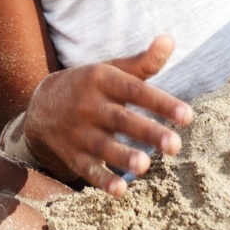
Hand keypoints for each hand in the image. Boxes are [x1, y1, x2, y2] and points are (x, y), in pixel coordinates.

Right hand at [23, 36, 191, 192]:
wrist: (41, 104)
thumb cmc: (89, 86)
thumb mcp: (112, 69)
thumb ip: (143, 62)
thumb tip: (170, 39)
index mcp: (103, 80)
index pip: (136, 91)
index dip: (161, 103)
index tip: (188, 116)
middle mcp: (90, 105)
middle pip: (122, 120)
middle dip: (148, 133)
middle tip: (175, 146)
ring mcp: (79, 132)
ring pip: (104, 146)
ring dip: (124, 156)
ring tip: (146, 166)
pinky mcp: (72, 155)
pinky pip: (87, 169)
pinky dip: (102, 180)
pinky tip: (120, 191)